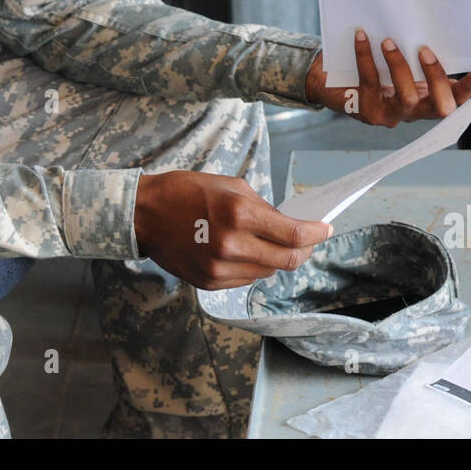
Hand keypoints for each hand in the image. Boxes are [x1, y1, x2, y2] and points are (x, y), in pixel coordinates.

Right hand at [133, 170, 332, 290]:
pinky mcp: (210, 283)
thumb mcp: (231, 186)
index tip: (326, 228)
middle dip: (303, 250)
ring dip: (276, 258)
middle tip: (308, 239)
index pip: (294, 235)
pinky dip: (254, 266)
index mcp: (238, 215)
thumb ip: (263, 208)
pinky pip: (246, 279)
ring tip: (271, 241)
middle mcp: (231, 246)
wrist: (144, 215)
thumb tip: (290, 225)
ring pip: (268, 272)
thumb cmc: (187, 191)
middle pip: (287, 261)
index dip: (317, 233)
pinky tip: (245, 251)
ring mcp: (220, 269)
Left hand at [304, 30, 470, 126]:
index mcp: (424, 100)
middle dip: (437, 78)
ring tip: (388, 41)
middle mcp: (411, 112)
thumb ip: (414, 56)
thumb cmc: (367, 66)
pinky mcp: (365, 109)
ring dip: (400, 66)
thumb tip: (429, 27)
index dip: (466, 90)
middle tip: (425, 50)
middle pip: (439, 107)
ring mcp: (389, 114)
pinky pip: (370, 81)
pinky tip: (361, 36)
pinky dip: (365, 55)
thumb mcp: (396, 62)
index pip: (453, 100)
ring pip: (407, 97)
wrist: (326, 79)